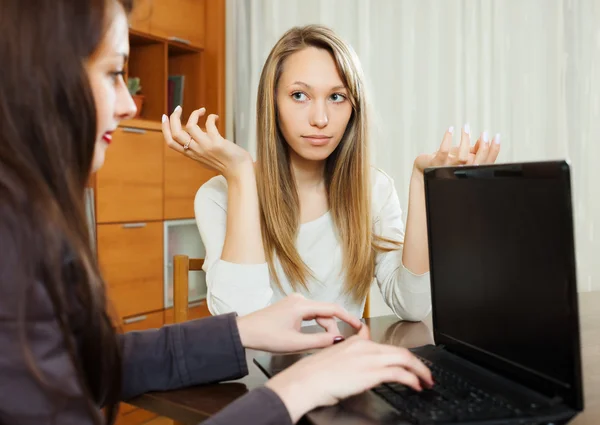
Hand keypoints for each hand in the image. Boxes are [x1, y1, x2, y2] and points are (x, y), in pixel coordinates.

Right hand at [161, 106, 252, 179]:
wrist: (239, 171)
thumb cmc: (225, 164)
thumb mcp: (205, 159)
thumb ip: (197, 149)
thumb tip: (195, 135)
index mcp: (191, 154)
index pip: (171, 143)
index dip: (165, 129)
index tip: (165, 117)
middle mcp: (195, 151)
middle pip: (176, 133)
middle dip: (174, 118)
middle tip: (178, 108)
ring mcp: (205, 146)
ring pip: (189, 126)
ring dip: (194, 113)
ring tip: (201, 111)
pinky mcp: (216, 142)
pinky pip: (209, 123)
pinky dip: (211, 117)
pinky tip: (215, 117)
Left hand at [236, 293, 361, 352]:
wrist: (245, 332)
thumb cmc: (265, 336)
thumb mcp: (295, 344)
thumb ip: (319, 342)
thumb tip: (339, 341)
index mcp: (301, 305)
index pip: (332, 309)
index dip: (348, 317)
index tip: (360, 326)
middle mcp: (299, 299)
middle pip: (326, 313)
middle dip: (333, 328)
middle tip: (336, 345)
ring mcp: (295, 302)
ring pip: (318, 315)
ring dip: (324, 328)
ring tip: (324, 344)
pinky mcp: (291, 307)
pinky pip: (310, 315)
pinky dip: (315, 325)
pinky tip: (315, 337)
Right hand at [265, 325, 433, 422]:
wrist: (305, 381)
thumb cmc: (313, 374)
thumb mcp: (332, 358)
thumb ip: (347, 355)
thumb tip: (355, 358)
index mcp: (355, 342)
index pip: (385, 345)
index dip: (400, 354)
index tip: (408, 362)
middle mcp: (364, 347)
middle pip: (400, 351)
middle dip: (417, 363)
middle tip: (425, 374)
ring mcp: (369, 358)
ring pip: (404, 358)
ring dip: (419, 370)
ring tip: (426, 380)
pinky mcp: (371, 372)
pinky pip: (399, 373)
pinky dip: (412, 378)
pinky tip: (416, 385)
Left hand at [413, 125, 500, 173]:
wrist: (423, 173)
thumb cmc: (443, 165)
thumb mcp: (460, 157)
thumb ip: (473, 151)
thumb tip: (483, 140)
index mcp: (468, 172)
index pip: (485, 164)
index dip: (493, 151)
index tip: (497, 136)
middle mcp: (460, 174)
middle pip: (476, 163)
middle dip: (483, 148)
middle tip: (485, 133)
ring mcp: (447, 170)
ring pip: (462, 158)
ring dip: (465, 140)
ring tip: (466, 127)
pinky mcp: (435, 165)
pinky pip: (443, 152)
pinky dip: (447, 139)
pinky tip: (450, 129)